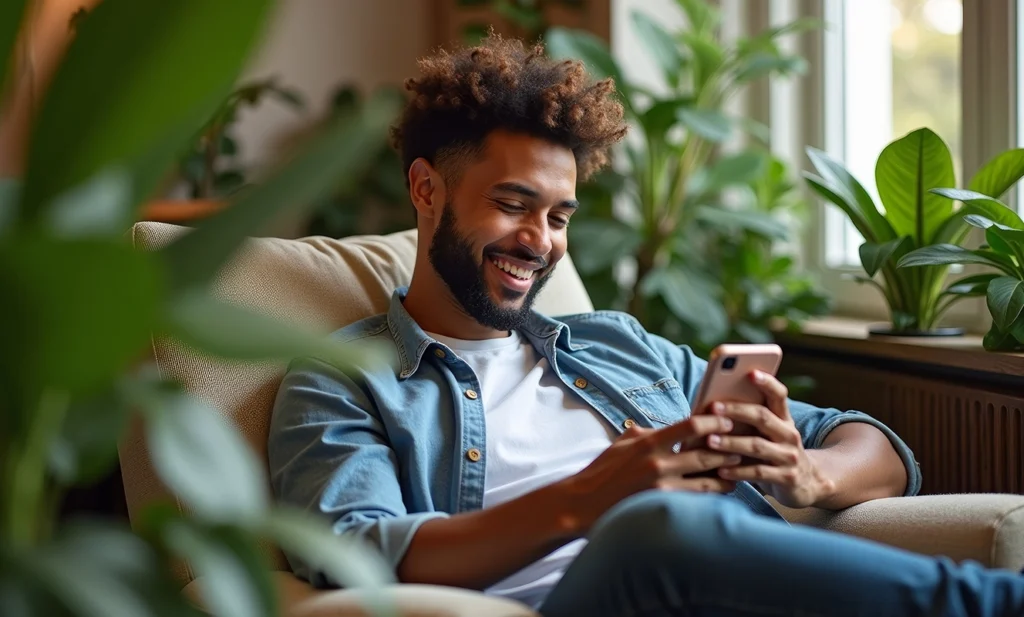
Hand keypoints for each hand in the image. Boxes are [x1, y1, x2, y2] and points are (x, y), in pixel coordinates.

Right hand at [560, 414, 739, 533]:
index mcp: (649, 441)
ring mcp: (662, 487)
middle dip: (728, 449)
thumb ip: (650, 433)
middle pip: (706, 453)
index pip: (691, 425)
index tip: (726, 420)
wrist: (583, 502)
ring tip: (738, 472)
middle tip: (742, 445)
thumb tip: (671, 427)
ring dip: (726, 476)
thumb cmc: (603, 471)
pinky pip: (697, 500)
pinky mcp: (663, 506)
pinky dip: (712, 495)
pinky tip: (722, 493)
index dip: (714, 421)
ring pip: (708, 480)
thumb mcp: (624, 441)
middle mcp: (658, 463)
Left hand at [706, 371, 835, 507]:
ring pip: (758, 445)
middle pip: (763, 417)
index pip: (779, 394)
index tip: (750, 372)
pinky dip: (738, 471)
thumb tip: (709, 405)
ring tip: (709, 440)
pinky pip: (758, 472)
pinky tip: (720, 470)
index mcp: (784, 418)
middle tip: (713, 407)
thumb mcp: (768, 433)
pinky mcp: (787, 478)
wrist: (807, 484)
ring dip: (731, 442)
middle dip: (737, 410)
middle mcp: (789, 434)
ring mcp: (789, 456)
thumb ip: (748, 420)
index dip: (767, 382)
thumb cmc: (774, 451)